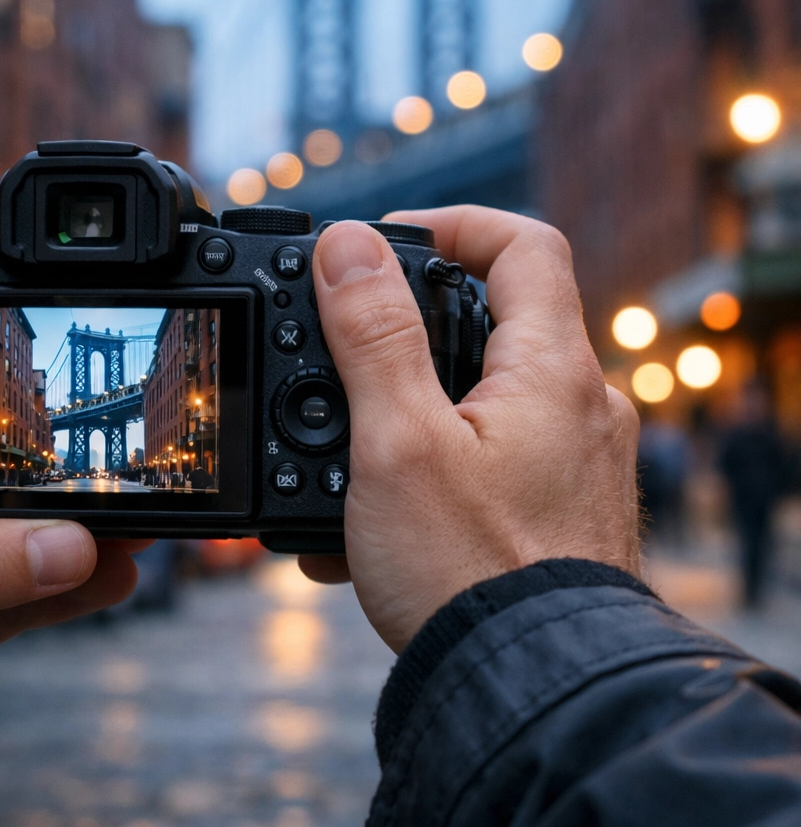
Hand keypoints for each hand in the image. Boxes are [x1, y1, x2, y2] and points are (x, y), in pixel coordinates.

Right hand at [299, 207, 640, 653]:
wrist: (525, 693)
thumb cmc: (470, 575)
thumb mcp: (397, 442)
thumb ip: (371, 334)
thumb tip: (348, 244)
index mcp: (550, 372)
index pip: (524, 245)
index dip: (455, 224)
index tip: (385, 244)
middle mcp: (577, 407)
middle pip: (494, 320)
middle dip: (408, 330)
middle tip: (344, 354)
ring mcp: (570, 461)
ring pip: (477, 398)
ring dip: (404, 414)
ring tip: (340, 463)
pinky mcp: (553, 509)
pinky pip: (484, 459)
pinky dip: (425, 467)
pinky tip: (364, 521)